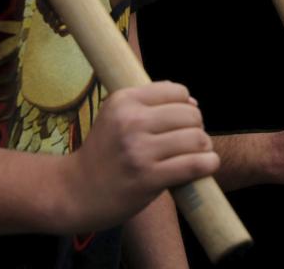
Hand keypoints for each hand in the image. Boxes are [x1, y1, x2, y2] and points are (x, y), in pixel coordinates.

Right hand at [56, 82, 217, 233]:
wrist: (75, 192)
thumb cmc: (104, 153)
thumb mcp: (116, 116)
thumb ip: (150, 103)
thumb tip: (193, 101)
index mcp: (123, 101)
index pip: (177, 91)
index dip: (187, 106)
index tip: (180, 123)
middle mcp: (130, 122)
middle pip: (191, 115)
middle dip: (197, 128)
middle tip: (188, 142)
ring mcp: (138, 151)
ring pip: (196, 139)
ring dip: (204, 147)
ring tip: (196, 155)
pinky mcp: (148, 178)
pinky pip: (194, 164)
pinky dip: (208, 164)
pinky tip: (206, 165)